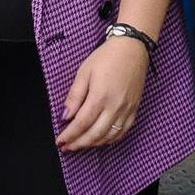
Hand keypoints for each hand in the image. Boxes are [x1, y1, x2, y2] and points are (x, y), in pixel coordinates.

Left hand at [57, 34, 149, 149]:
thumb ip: (74, 96)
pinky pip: (123, 131)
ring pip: (109, 136)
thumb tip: (65, 116)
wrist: (133, 48)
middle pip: (95, 134)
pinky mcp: (135, 109)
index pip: (81, 123)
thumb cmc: (108, 56)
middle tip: (67, 147)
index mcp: (100, 96)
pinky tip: (101, 139)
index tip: (60, 141)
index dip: (70, 135)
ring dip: (93, 144)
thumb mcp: (84, 72)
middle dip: (79, 144)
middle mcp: (115, 106)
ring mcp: (127, 109)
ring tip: (81, 144)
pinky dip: (111, 139)